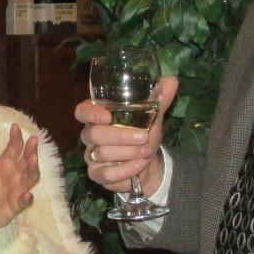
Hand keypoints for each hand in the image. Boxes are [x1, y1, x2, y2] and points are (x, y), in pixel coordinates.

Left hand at [0, 123, 40, 229]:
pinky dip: (26, 198)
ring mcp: (18, 189)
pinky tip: (27, 195)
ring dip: (33, 168)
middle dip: (31, 150)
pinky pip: (24, 201)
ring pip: (31, 177)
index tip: (14, 127)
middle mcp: (15, 174)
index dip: (16, 138)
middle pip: (27, 160)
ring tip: (32, 159)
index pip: (14, 149)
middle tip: (33, 140)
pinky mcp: (17, 204)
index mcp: (5, 165)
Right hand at [76, 75, 177, 194]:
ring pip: (101, 154)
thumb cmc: (143, 134)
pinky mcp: (96, 174)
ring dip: (128, 153)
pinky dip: (126, 169)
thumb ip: (159, 99)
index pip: (82, 111)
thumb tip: (171, 80)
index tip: (107, 116)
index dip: (90, 113)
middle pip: (94, 134)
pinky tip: (140, 164)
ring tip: (146, 151)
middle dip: (121, 135)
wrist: (148, 164)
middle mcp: (90, 135)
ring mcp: (91, 156)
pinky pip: (106, 173)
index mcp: (98, 116)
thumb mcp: (152, 116)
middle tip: (144, 137)